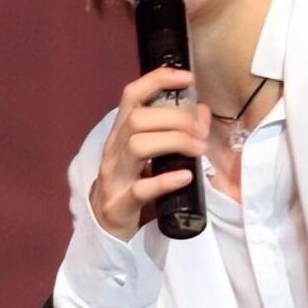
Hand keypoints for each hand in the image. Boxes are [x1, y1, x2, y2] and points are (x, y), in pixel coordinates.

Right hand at [90, 67, 209, 241]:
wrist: (106, 229)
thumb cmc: (132, 184)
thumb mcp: (150, 154)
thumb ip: (172, 132)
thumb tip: (202, 113)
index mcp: (120, 133)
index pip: (132, 95)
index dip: (157, 80)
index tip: (188, 78)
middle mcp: (113, 150)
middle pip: (138, 119)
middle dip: (176, 118)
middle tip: (202, 131)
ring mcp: (113, 177)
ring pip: (137, 145)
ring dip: (174, 142)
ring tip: (198, 149)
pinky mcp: (119, 205)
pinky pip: (140, 189)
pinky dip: (165, 180)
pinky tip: (185, 176)